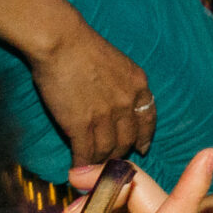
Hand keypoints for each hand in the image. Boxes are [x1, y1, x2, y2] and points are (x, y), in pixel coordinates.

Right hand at [33, 20, 153, 166]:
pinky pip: (86, 152)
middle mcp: (127, 103)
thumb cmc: (84, 47)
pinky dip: (83, 164)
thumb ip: (123, 83)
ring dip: (101, 161)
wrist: (63, 42)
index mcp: (139, 85)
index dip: (144, 136)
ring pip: (109, 149)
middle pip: (128, 139)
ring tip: (93, 168)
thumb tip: (117, 97)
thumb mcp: (119, 63)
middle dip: (120, 152)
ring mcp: (106, 116)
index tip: (142, 147)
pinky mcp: (81, 125)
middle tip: (110, 160)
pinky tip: (77, 169)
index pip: (148, 118)